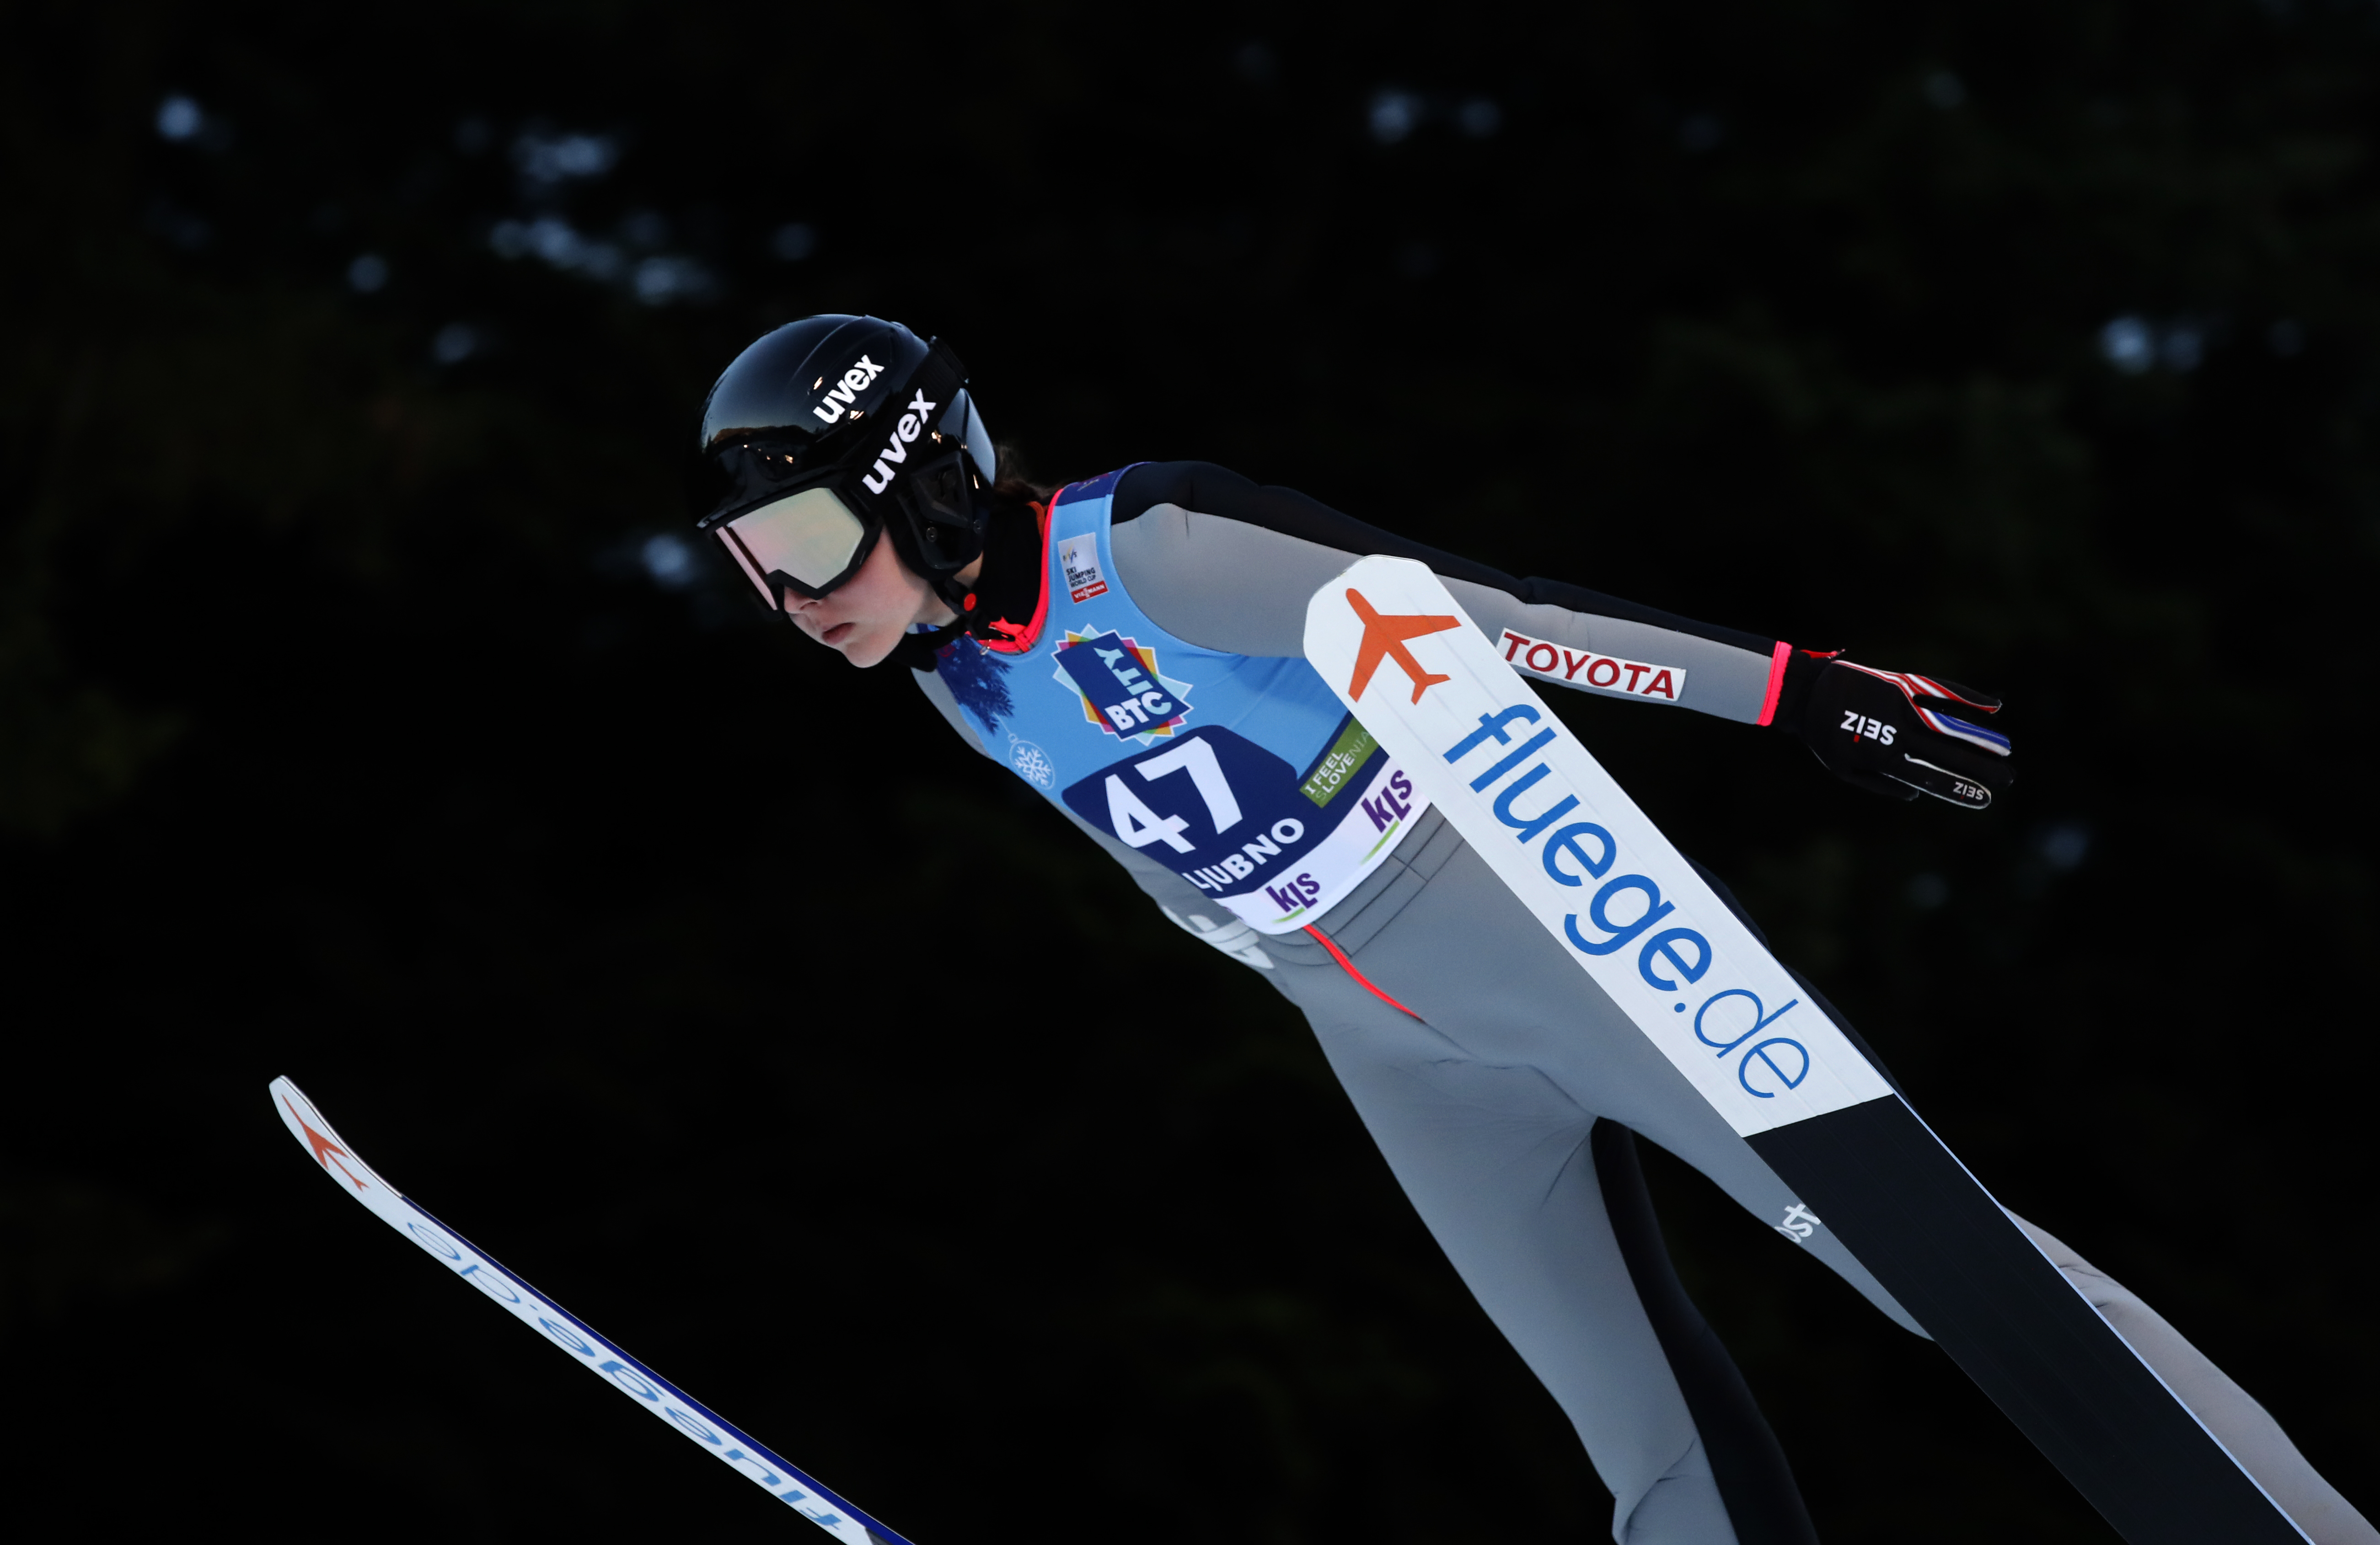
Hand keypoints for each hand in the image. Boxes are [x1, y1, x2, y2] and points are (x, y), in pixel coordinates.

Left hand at [1785, 652, 2012, 809]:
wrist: (1805, 694)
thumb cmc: (1825, 735)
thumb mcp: (1844, 769)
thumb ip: (1881, 784)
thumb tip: (1917, 794)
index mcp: (1883, 758)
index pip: (1930, 778)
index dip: (1959, 789)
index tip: (1984, 799)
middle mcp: (1898, 733)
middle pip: (1947, 754)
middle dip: (1979, 768)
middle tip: (2008, 779)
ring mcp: (1902, 707)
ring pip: (1949, 724)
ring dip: (1980, 737)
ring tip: (2006, 748)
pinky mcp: (1902, 684)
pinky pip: (1941, 690)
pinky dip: (1967, 697)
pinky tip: (1994, 705)